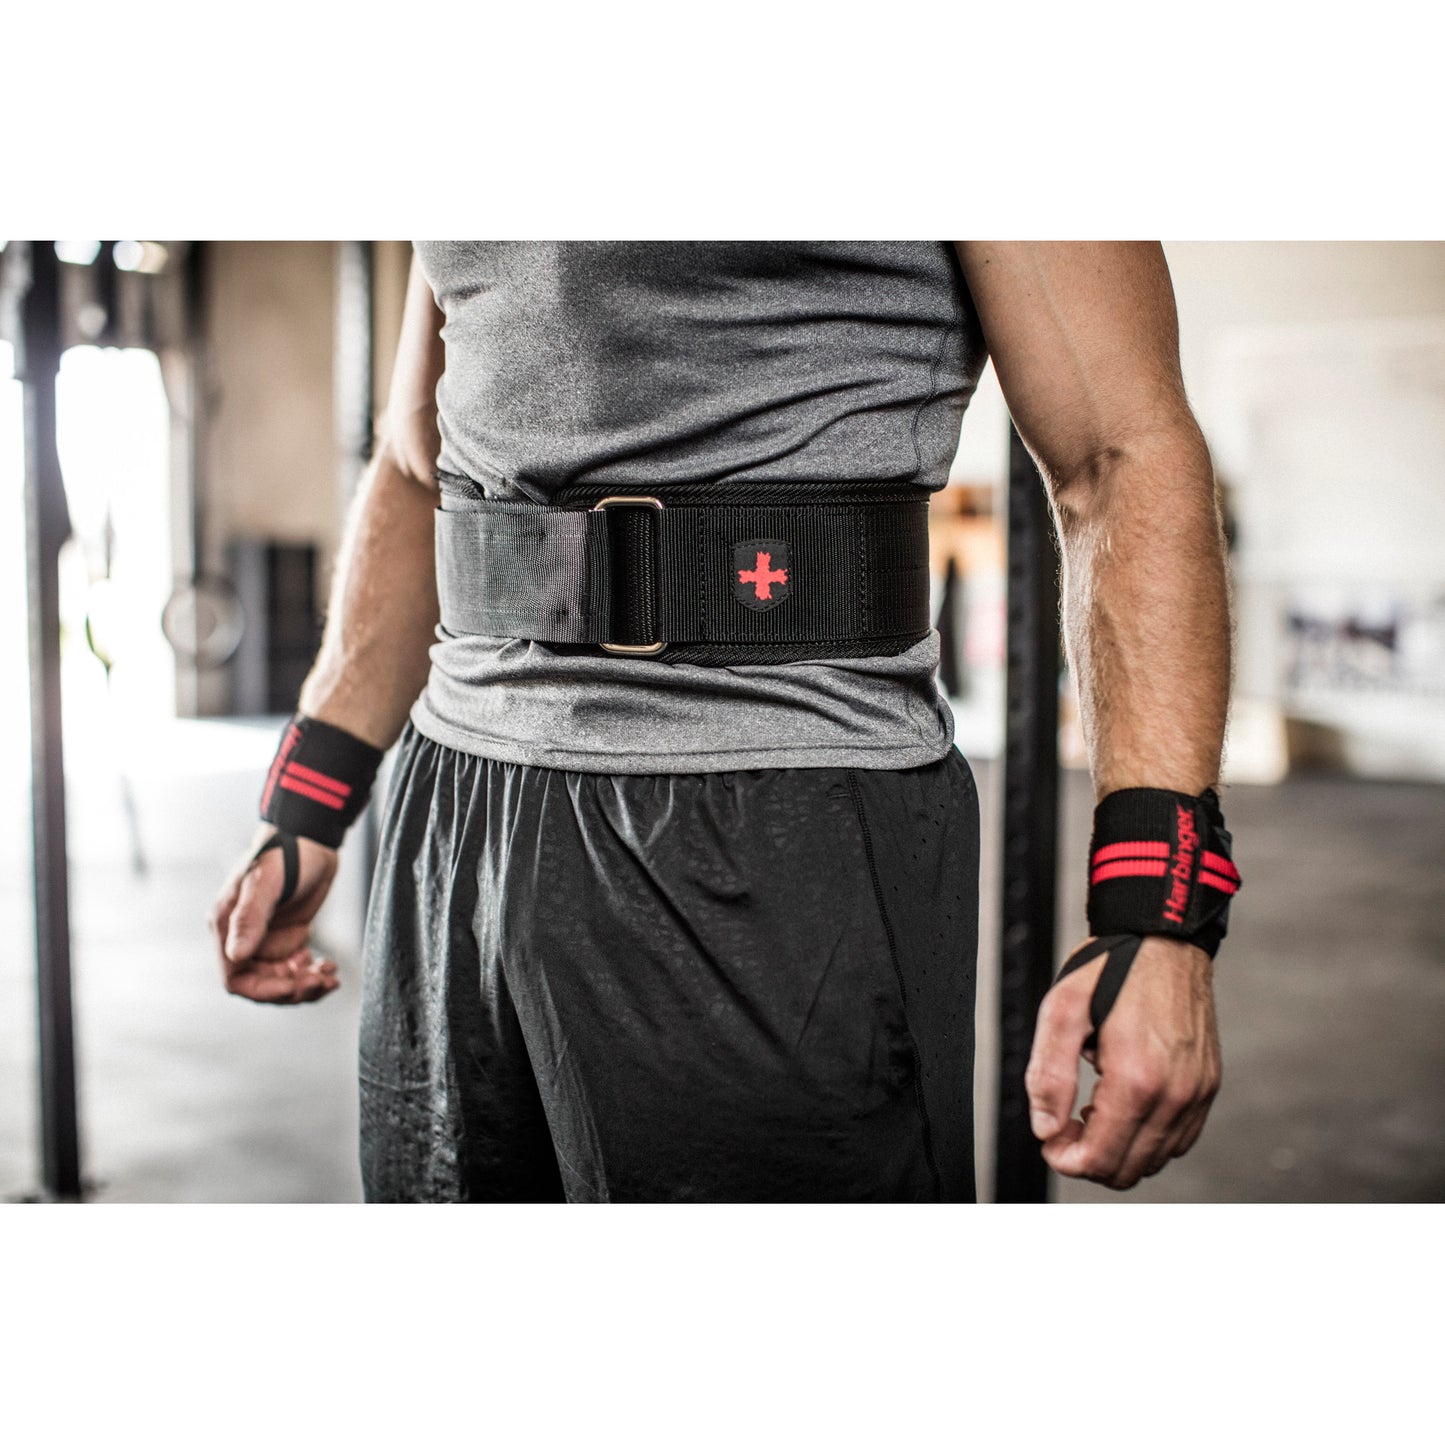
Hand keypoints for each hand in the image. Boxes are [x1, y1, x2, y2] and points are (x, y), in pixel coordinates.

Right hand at [208, 825, 341, 1003]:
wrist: (311, 837)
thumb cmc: (285, 853)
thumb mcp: (266, 883)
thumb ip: (250, 918)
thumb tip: (236, 955)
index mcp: (227, 927)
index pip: (235, 978)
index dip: (264, 989)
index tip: (293, 986)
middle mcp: (243, 938)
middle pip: (261, 983)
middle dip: (291, 989)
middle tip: (322, 981)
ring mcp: (266, 938)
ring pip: (280, 980)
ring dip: (305, 985)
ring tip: (330, 976)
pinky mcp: (287, 936)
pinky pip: (295, 968)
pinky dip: (312, 973)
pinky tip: (329, 966)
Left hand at [1024, 935, 1221, 1189]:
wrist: (1163, 939)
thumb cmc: (1111, 968)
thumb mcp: (1062, 1011)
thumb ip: (1049, 1076)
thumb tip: (1045, 1129)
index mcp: (1137, 1079)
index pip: (1101, 1159)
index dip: (1065, 1160)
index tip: (1050, 1138)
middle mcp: (1176, 1094)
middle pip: (1129, 1170)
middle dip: (1089, 1158)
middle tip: (1065, 1125)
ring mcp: (1197, 1092)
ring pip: (1156, 1160)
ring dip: (1118, 1148)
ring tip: (1092, 1109)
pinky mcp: (1208, 1086)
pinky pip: (1179, 1139)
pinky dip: (1148, 1137)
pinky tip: (1123, 1105)